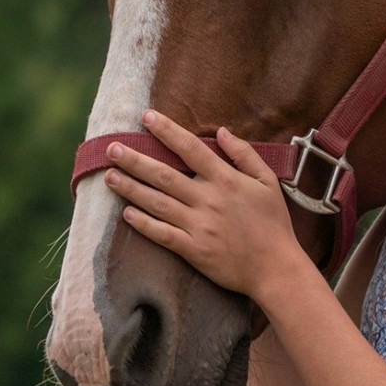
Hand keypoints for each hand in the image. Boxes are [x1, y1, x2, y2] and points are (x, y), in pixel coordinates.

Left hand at [104, 109, 306, 296]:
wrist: (276, 268)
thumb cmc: (273, 223)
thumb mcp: (267, 181)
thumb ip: (244, 154)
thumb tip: (222, 131)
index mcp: (226, 179)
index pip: (190, 148)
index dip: (167, 131)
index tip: (147, 117)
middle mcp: (208, 199)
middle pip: (163, 175)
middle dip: (134, 160)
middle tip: (111, 148)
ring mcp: (199, 226)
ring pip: (156, 202)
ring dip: (130, 188)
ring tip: (109, 176)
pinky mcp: (193, 250)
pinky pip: (162, 234)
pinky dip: (142, 223)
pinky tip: (126, 214)